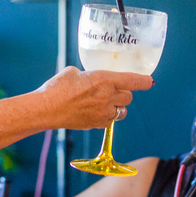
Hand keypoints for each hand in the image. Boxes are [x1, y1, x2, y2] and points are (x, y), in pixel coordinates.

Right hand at [36, 67, 152, 130]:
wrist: (46, 109)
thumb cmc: (56, 88)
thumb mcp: (74, 72)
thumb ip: (88, 75)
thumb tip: (91, 78)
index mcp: (104, 79)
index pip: (133, 81)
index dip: (144, 81)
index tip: (149, 81)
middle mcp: (107, 96)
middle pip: (128, 97)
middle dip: (124, 93)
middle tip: (114, 90)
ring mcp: (103, 112)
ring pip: (122, 110)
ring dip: (117, 106)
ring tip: (105, 102)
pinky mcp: (97, 124)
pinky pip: (110, 120)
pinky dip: (107, 116)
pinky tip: (94, 112)